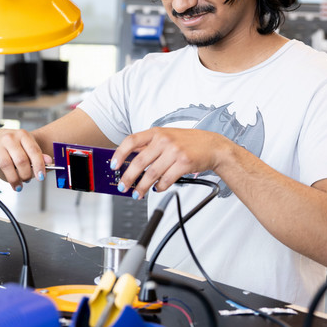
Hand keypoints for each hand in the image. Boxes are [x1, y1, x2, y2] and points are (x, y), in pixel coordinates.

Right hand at [0, 128, 51, 190]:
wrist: (0, 135)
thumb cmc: (16, 144)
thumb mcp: (29, 146)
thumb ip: (38, 154)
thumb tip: (49, 161)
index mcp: (22, 135)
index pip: (33, 152)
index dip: (38, 166)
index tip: (41, 177)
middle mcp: (9, 138)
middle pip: (21, 160)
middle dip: (26, 174)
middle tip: (27, 180)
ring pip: (6, 164)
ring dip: (13, 178)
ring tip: (18, 185)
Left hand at [111, 127, 229, 198]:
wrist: (213, 146)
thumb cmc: (188, 142)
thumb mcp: (167, 137)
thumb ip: (149, 146)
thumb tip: (129, 160)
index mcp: (156, 132)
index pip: (131, 141)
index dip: (120, 154)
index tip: (114, 165)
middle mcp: (164, 140)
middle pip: (139, 161)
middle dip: (128, 177)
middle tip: (123, 186)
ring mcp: (174, 151)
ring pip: (151, 173)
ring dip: (142, 187)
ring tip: (137, 194)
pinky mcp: (184, 163)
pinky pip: (166, 179)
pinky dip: (159, 187)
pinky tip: (157, 189)